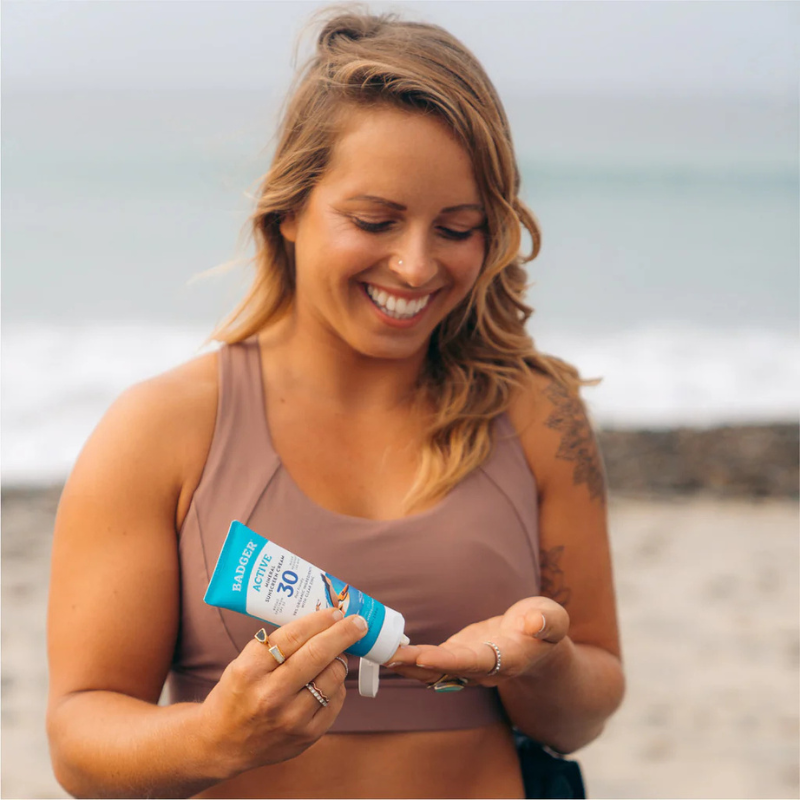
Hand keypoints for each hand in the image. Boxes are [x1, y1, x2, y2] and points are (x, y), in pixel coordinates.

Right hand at [197, 608, 367, 778]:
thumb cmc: (237, 693)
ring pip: (332, 677)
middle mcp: (270, 695)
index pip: (293, 636)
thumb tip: (320, 620)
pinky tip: (330, 679)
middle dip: (343, 633)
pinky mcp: (306, 736)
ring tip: (340, 652)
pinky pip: (335, 701)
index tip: (336, 611)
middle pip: (318, 655)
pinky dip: (337, 685)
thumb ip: (277, 644)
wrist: (223, 743)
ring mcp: (290, 719)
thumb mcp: (243, 662)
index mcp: (250, 670)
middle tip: (358, 622)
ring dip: (341, 659)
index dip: (319, 620)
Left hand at [385, 597, 568, 686]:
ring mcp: (466, 665)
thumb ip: (548, 623)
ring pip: (430, 669)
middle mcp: (480, 670)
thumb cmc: (546, 628)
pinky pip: (429, 659)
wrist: (539, 643)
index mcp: (504, 661)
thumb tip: (535, 623)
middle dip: (413, 664)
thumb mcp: (553, 619)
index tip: (422, 656)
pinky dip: (408, 655)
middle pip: (443, 670)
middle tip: (384, 656)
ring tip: (375, 652)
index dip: (446, 660)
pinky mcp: (456, 656)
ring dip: (404, 662)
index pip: (471, 662)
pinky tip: (385, 648)